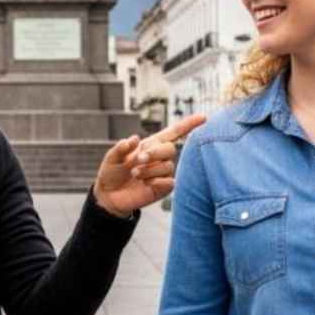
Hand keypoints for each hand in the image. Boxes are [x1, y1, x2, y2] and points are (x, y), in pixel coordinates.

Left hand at [92, 113, 208, 217]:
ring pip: (167, 166)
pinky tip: (145, 184)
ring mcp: (163, 173)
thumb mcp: (111, 158)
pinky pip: (169, 181)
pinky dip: (156, 181)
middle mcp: (160, 158)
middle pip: (170, 149)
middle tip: (138, 159)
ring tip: (135, 174)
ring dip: (150, 169)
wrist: (110, 196)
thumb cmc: (112, 173)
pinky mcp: (163, 188)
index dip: (188, 124)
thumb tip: (134, 139)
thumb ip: (121, 148)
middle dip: (154, 152)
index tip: (204, 117)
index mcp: (151, 145)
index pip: (174, 132)